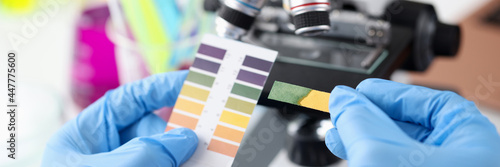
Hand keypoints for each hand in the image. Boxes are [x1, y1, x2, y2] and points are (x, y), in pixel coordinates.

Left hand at [42, 71, 197, 166]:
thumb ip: (151, 149)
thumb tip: (186, 138)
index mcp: (83, 138)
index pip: (126, 100)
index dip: (159, 88)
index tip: (188, 83)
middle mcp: (104, 152)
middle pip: (149, 129)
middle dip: (177, 128)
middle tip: (206, 125)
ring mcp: (123, 166)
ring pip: (161, 152)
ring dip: (183, 151)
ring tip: (206, 151)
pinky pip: (164, 165)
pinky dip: (182, 162)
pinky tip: (196, 161)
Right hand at [325, 79, 499, 166]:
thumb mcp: (382, 154)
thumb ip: (359, 120)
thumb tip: (343, 99)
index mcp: (473, 143)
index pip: (431, 102)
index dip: (390, 93)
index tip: (359, 92)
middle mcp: (460, 159)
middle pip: (411, 126)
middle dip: (370, 118)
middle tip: (344, 112)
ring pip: (399, 150)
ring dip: (365, 139)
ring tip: (339, 135)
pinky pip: (394, 165)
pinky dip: (370, 157)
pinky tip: (350, 154)